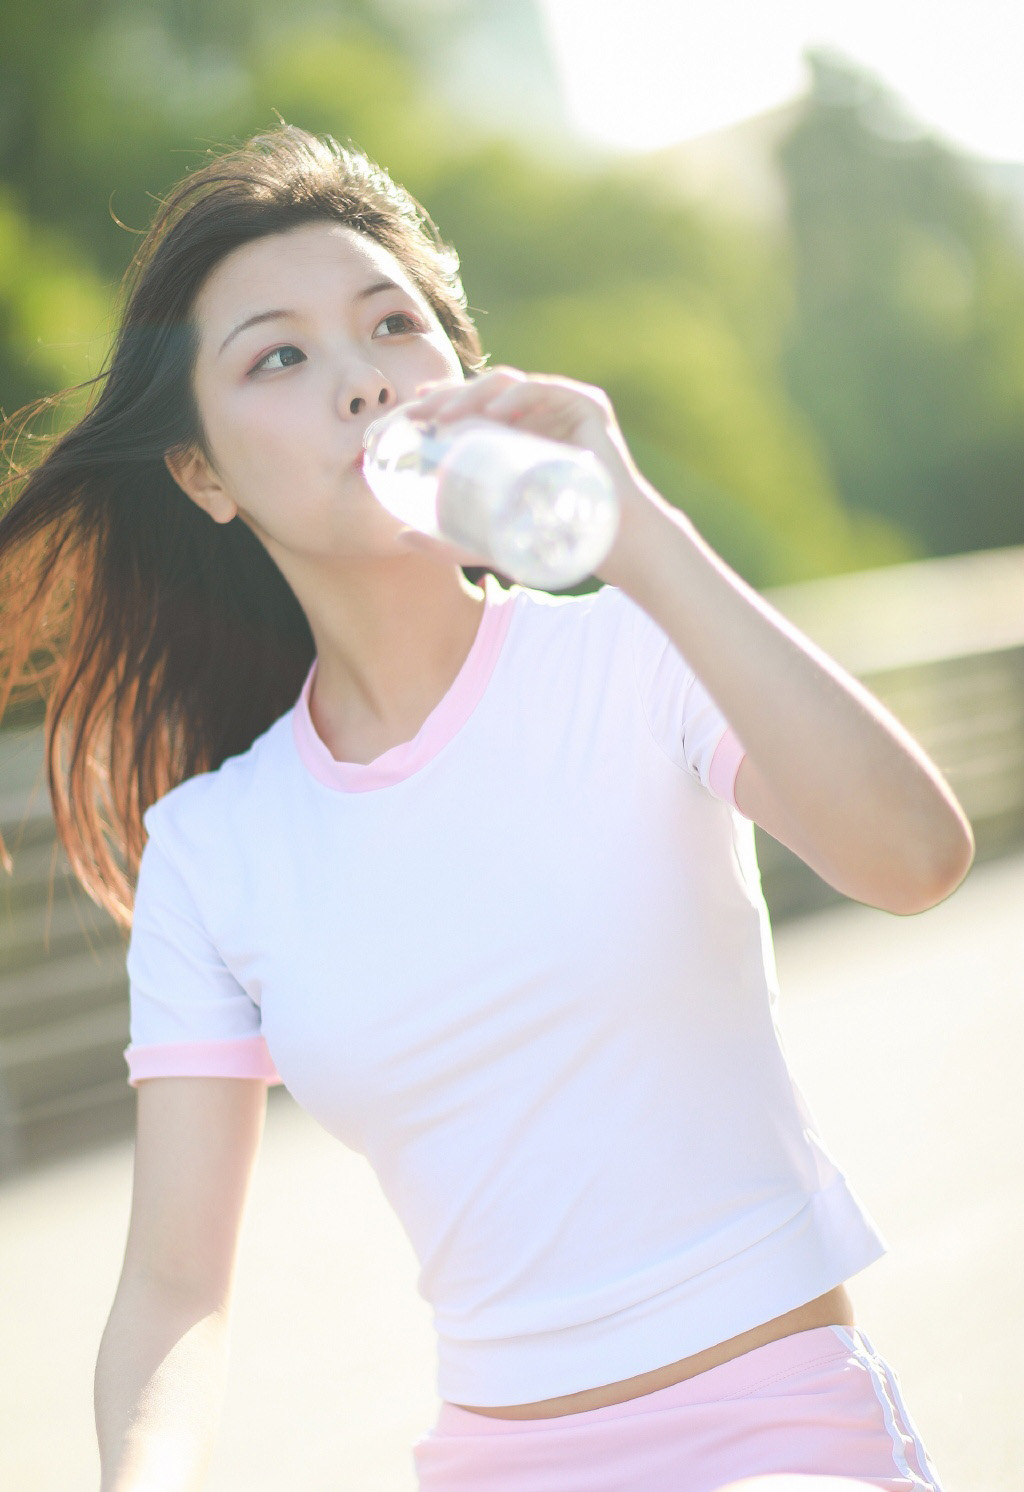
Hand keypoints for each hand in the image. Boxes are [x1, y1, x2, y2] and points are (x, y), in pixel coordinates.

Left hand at [400, 366, 671, 590]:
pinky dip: (519, 397)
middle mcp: (538, 412)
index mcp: (517, 432)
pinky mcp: (588, 407)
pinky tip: (495, 414)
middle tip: (413, 414)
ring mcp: (563, 406)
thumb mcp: (491, 542)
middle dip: (444, 397)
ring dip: (472, 393)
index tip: (405, 415)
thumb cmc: (557, 541)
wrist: (617, 546)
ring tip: (444, 416)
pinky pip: (547, 390)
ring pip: (508, 386)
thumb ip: (448, 542)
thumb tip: (398, 537)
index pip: (471, 407)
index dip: (436, 404)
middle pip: (483, 393)